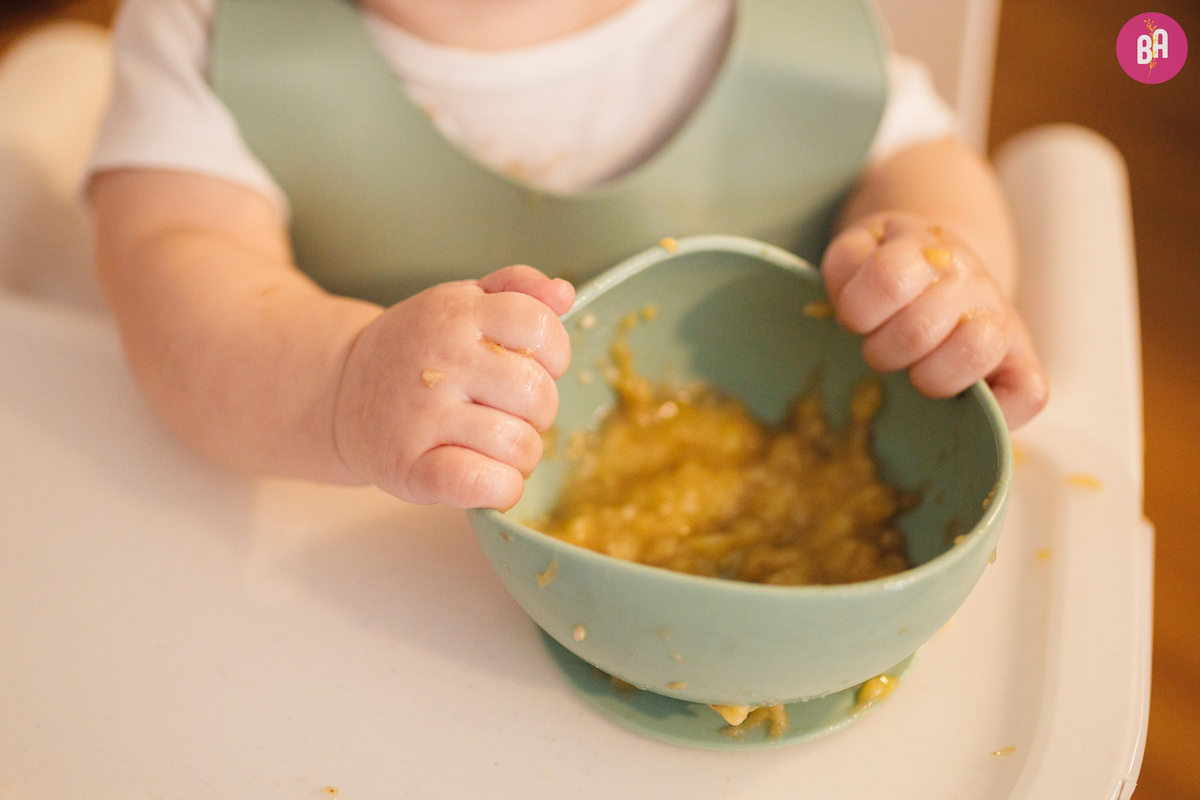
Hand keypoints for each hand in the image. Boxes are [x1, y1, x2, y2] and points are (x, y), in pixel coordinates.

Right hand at [332, 266, 573, 508]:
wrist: (340, 391)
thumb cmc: (417, 351)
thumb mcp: (460, 303)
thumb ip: (518, 290)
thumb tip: (565, 294)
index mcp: (459, 314)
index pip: (538, 326)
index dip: (554, 353)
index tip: (536, 367)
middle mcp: (441, 361)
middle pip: (538, 395)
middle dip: (540, 412)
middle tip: (512, 413)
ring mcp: (423, 415)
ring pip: (519, 445)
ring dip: (523, 456)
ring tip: (498, 446)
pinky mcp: (409, 466)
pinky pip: (480, 484)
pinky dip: (500, 489)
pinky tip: (491, 480)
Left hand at [821, 211, 1047, 428]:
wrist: (941, 265)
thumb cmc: (891, 271)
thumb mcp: (858, 250)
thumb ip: (846, 265)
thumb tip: (856, 307)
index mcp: (925, 250)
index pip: (889, 278)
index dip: (858, 310)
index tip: (855, 320)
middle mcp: (971, 281)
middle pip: (918, 329)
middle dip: (882, 352)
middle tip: (880, 349)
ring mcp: (1001, 321)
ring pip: (975, 351)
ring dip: (928, 376)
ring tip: (914, 372)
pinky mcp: (1023, 362)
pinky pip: (1028, 393)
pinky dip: (999, 410)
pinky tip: (961, 401)